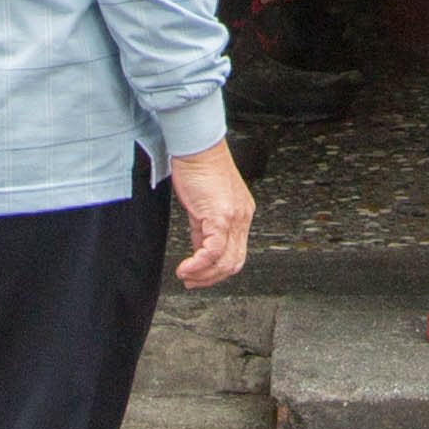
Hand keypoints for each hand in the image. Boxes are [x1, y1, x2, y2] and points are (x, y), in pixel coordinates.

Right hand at [169, 142, 255, 287]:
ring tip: (186, 276)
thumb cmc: (199, 167)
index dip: (217, 270)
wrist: (197, 146)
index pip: (236, 253)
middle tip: (191, 281)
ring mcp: (234, 218)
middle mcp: (242, 218)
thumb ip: (204, 230)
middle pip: (234, 262)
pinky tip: (185, 267)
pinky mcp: (220, 216)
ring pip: (226, 261)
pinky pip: (213, 251)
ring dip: (204, 275)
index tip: (199, 275)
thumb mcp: (204, 205)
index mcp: (241, 214)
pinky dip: (198, 265)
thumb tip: (199, 252)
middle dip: (211, 278)